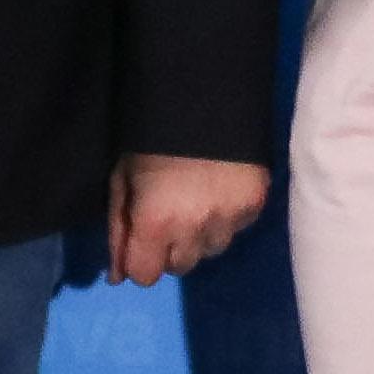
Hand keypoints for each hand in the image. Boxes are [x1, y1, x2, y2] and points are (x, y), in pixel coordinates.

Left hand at [103, 154, 273, 286]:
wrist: (204, 96)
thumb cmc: (149, 138)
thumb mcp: (122, 180)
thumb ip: (118, 230)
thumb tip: (117, 276)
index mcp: (155, 223)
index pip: (145, 276)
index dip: (140, 260)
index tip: (142, 240)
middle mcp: (194, 229)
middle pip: (180, 266)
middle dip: (170, 248)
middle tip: (168, 216)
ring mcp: (230, 219)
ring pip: (212, 250)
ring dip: (200, 235)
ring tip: (195, 200)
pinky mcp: (256, 204)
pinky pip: (238, 228)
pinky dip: (227, 218)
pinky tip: (218, 190)